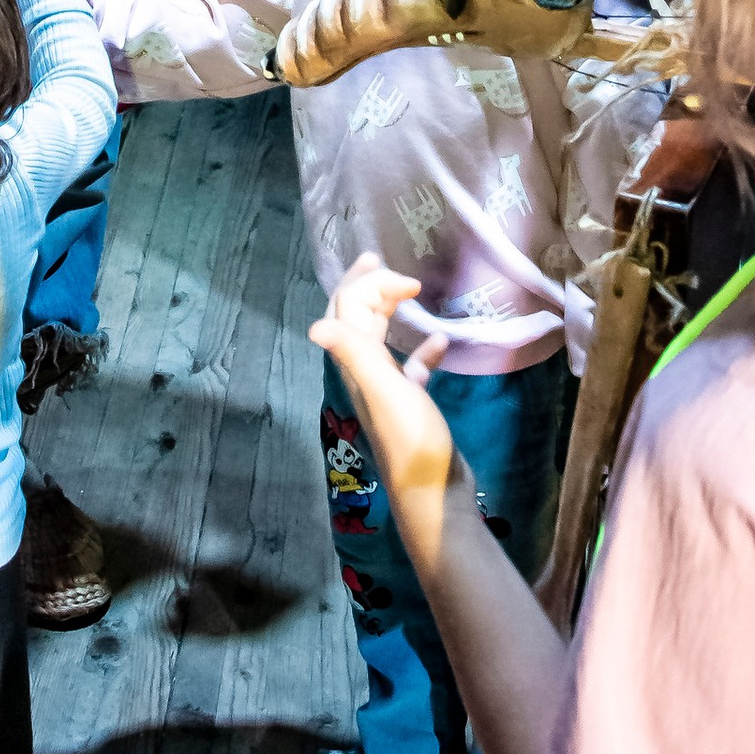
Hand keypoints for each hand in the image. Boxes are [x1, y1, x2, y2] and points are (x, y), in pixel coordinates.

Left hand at [309, 251, 455, 482]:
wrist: (433, 494)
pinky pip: (410, 368)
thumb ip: (355, 354)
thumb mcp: (385, 392)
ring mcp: (386, 390)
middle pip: (355, 318)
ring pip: (379, 339)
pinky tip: (440, 342)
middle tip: (382, 259)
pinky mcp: (410, 405)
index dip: (370, 284)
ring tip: (407, 290)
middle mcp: (363, 374)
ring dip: (388, 310)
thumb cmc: (412, 442)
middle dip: (364, 286)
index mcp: (355, 366)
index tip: (410, 282)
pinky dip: (421, 350)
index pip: (348, 309)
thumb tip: (315, 325)